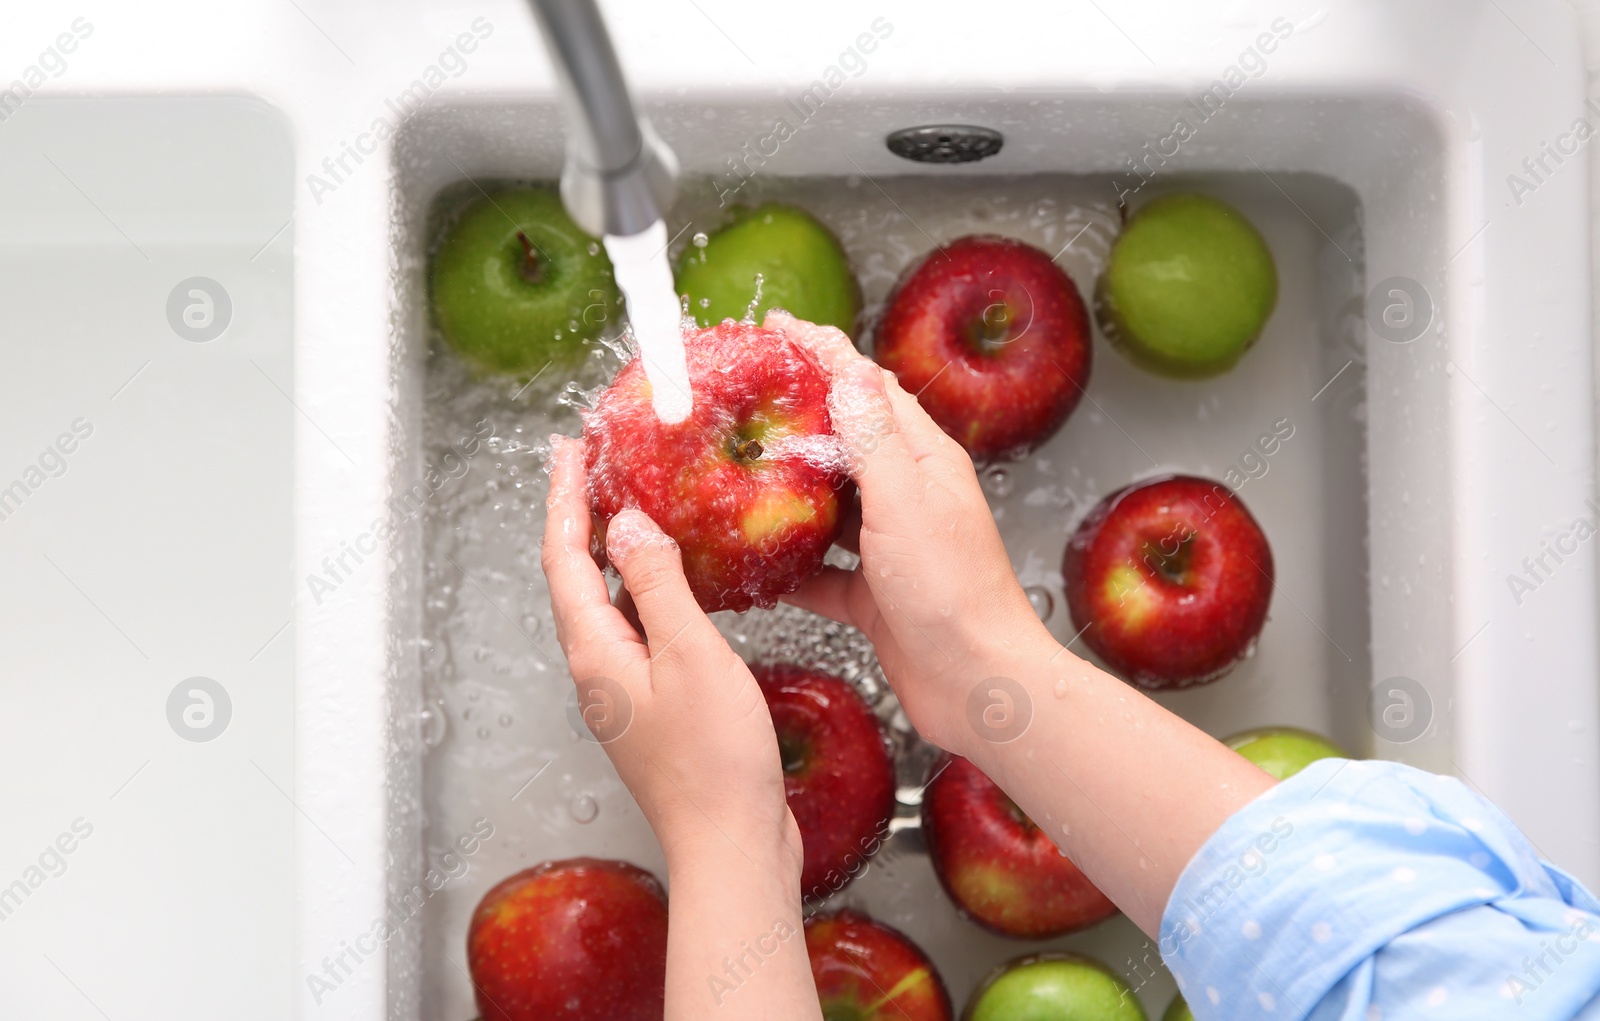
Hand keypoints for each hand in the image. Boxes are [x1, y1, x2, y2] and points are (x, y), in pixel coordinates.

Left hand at [542, 435, 820, 1018]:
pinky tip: (675, 580)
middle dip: (579, 516)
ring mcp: (625, 691)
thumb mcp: (691, 655)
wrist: (733, 844)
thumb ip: (657, 584)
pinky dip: (646, 587)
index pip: (563, 558)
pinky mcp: (655, 706)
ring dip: (612, 550)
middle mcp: (600, 671)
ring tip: (630, 504)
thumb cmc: (715, 763)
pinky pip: (638, 628)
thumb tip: (626, 524)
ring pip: (606, 602)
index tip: (568, 451)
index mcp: (596, 653)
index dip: (563, 499)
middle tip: (590, 464)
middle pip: (575, 576)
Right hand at [764, 311, 1054, 756]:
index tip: (778, 330)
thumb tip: (849, 370)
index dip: (824, 353)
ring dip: (787, 492)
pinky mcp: (872, 596)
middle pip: (845, 441)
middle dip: (797, 417)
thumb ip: (874, 438)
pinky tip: (754, 565)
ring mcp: (890, 548)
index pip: (869, 388)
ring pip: (829, 506)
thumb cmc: (953, 595)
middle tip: (743, 398)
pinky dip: (789, 566)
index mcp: (924, 461)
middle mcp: (908, 497)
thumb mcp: (905, 502)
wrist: (978, 686)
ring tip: (735, 472)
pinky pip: (820, 571)